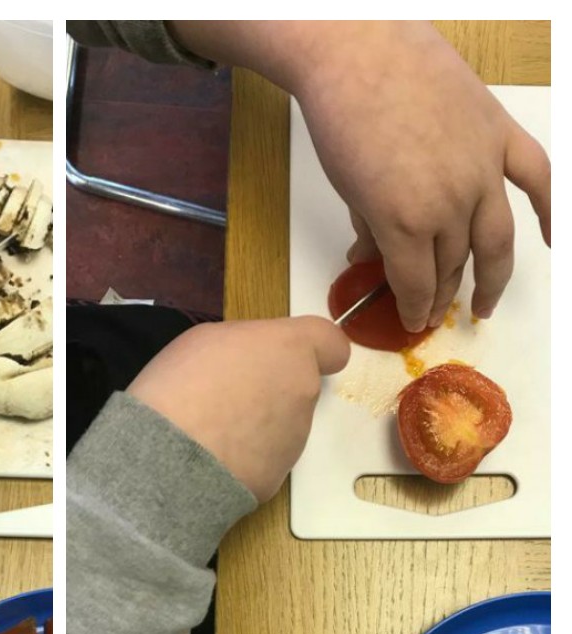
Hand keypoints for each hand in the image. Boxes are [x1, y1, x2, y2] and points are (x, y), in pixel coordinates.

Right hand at [126, 317, 349, 501]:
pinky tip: (211, 458)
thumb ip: (248, 346)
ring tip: (210, 431)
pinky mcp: (278, 476)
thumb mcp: (207, 339)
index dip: (314, 350)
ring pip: (282, 425)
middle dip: (270, 389)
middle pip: (298, 386)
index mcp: (290, 350)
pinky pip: (264, 459)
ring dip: (256, 425)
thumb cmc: (182, 386)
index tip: (288, 357)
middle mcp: (303, 392)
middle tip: (225, 396)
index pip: (331, 344)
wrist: (172, 457)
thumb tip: (254, 362)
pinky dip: (244, 458)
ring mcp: (296, 438)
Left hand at [170, 21, 550, 330]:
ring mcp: (482, 167)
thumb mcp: (348, 190)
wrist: (361, 52)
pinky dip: (548, 210)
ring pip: (496, 237)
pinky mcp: (499, 134)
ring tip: (483, 303)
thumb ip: (369, 228)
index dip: (414, 307)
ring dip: (492, 276)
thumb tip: (371, 255)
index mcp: (405, 222)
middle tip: (435, 310)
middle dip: (442, 294)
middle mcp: (451, 202)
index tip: (412, 320)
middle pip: (455, 264)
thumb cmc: (342, 120)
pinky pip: (536, 178)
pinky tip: (549, 238)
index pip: (417, 283)